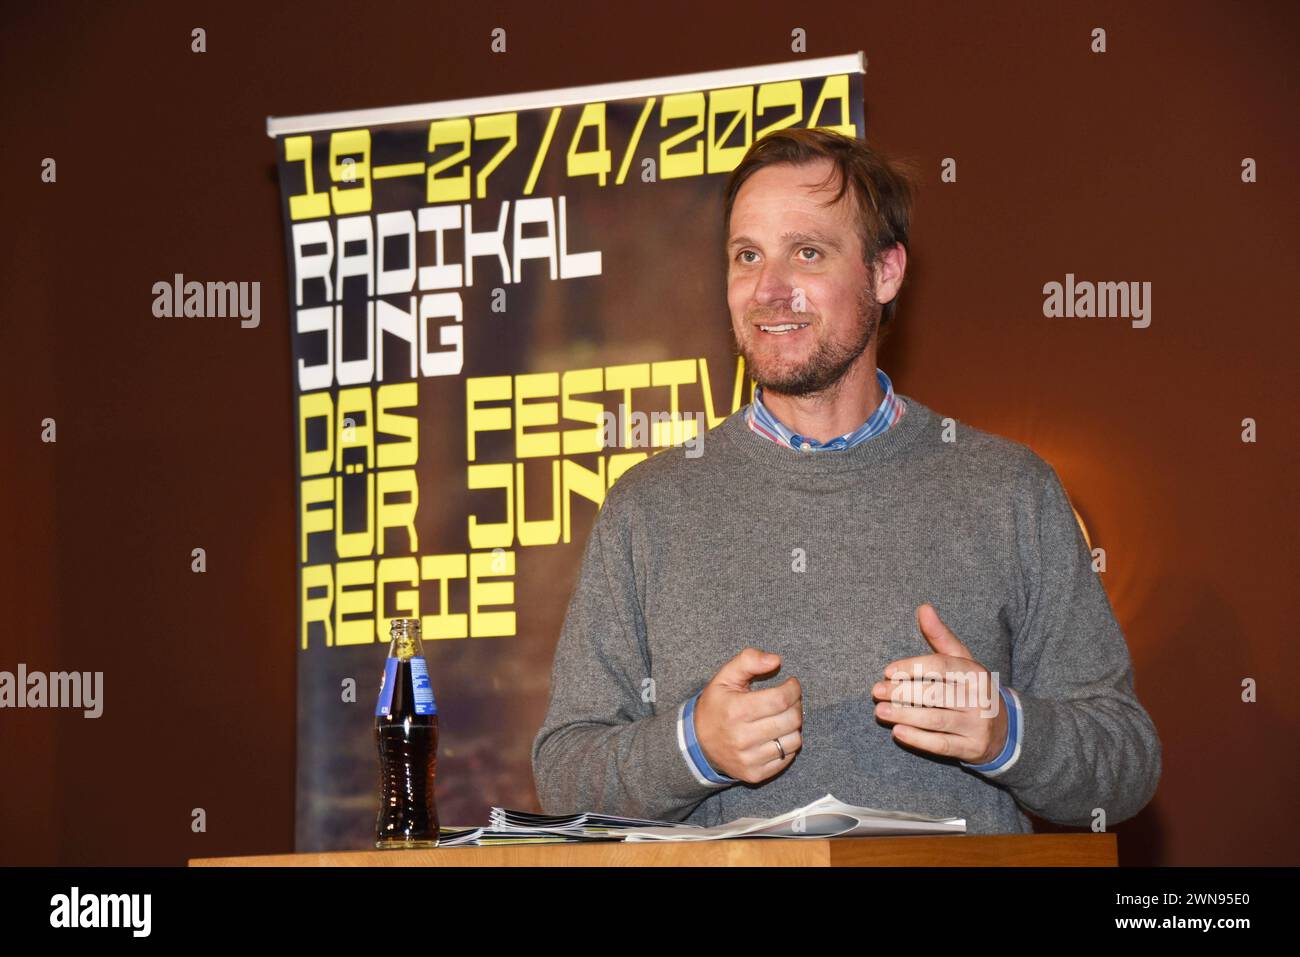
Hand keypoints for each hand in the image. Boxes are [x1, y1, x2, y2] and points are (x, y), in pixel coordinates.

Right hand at [695, 648, 802, 783]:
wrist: (697, 744)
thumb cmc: (715, 706)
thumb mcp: (724, 677)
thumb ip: (749, 661)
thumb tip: (776, 660)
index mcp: (736, 710)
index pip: (781, 699)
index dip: (793, 689)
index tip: (791, 684)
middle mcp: (742, 737)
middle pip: (791, 720)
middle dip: (796, 705)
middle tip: (789, 700)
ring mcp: (749, 759)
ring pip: (793, 741)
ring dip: (794, 726)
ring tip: (783, 717)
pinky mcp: (754, 774)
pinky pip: (787, 758)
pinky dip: (787, 744)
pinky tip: (777, 734)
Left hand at [870, 604, 1008, 764]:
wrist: (1003, 728)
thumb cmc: (971, 688)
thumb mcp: (962, 661)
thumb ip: (941, 636)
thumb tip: (923, 607)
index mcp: (976, 673)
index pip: (942, 666)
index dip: (913, 667)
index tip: (887, 671)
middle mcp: (979, 698)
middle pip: (937, 694)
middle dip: (903, 693)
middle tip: (876, 692)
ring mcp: (977, 725)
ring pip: (937, 720)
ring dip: (906, 716)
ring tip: (880, 711)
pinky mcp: (972, 748)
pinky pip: (942, 745)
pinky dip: (918, 739)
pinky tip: (897, 732)